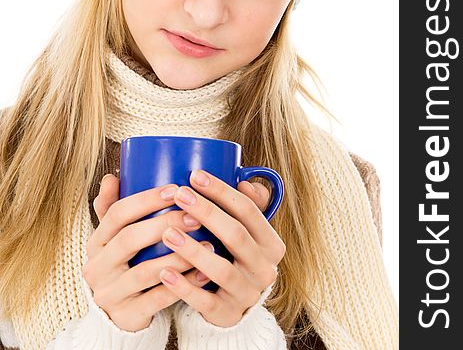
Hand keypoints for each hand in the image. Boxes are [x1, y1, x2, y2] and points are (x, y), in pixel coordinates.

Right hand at [82, 174, 214, 332]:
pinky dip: (183, 286)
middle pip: (129, 239)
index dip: (146, 200)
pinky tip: (204, 274)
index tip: (176, 189)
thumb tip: (113, 175)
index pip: (116, 213)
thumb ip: (114, 207)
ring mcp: (110, 294)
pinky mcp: (127, 316)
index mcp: (96, 241)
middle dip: (165, 224)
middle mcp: (97, 267)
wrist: (118, 312)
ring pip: (145, 271)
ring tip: (208, 244)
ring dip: (179, 255)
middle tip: (195, 215)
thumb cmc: (124, 263)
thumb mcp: (115, 237)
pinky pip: (157, 300)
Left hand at [158, 170, 285, 326]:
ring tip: (167, 232)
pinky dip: (184, 286)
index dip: (222, 191)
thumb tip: (244, 181)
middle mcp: (265, 268)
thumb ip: (250, 205)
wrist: (234, 303)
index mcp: (271, 243)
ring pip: (221, 269)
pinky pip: (205, 301)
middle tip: (179, 195)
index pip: (249, 210)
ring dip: (193, 249)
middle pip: (236, 235)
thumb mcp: (247, 232)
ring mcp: (247, 293)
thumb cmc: (235, 255)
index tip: (195, 175)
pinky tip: (164, 272)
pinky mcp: (228, 314)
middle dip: (206, 212)